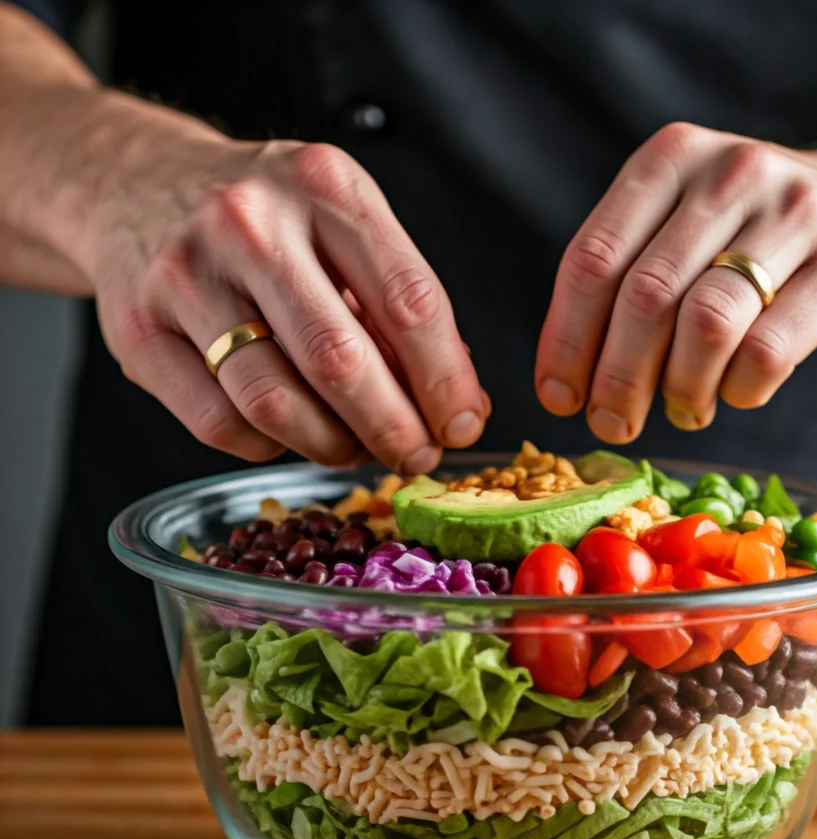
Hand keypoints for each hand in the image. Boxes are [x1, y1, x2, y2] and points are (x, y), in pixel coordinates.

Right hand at [86, 133, 486, 471]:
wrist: (134, 185)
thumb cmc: (264, 218)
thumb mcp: (340, 223)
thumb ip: (396, 305)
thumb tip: (456, 406)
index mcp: (323, 187)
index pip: (408, 301)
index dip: (445, 380)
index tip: (462, 423)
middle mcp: (249, 225)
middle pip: (340, 361)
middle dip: (394, 428)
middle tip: (415, 456)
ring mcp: (185, 278)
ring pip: (276, 404)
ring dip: (334, 447)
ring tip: (356, 448)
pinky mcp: (139, 332)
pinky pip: (222, 425)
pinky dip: (272, 447)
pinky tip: (289, 431)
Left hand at [535, 122, 816, 437]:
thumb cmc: (755, 236)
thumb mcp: (682, 225)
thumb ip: (624, 279)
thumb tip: (565, 381)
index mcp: (670, 159)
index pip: (593, 260)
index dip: (567, 340)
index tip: (558, 396)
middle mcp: (730, 173)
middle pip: (646, 297)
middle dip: (617, 378)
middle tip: (612, 423)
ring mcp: (795, 213)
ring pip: (706, 325)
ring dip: (681, 389)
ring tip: (682, 410)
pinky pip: (769, 350)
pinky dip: (740, 390)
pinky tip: (736, 393)